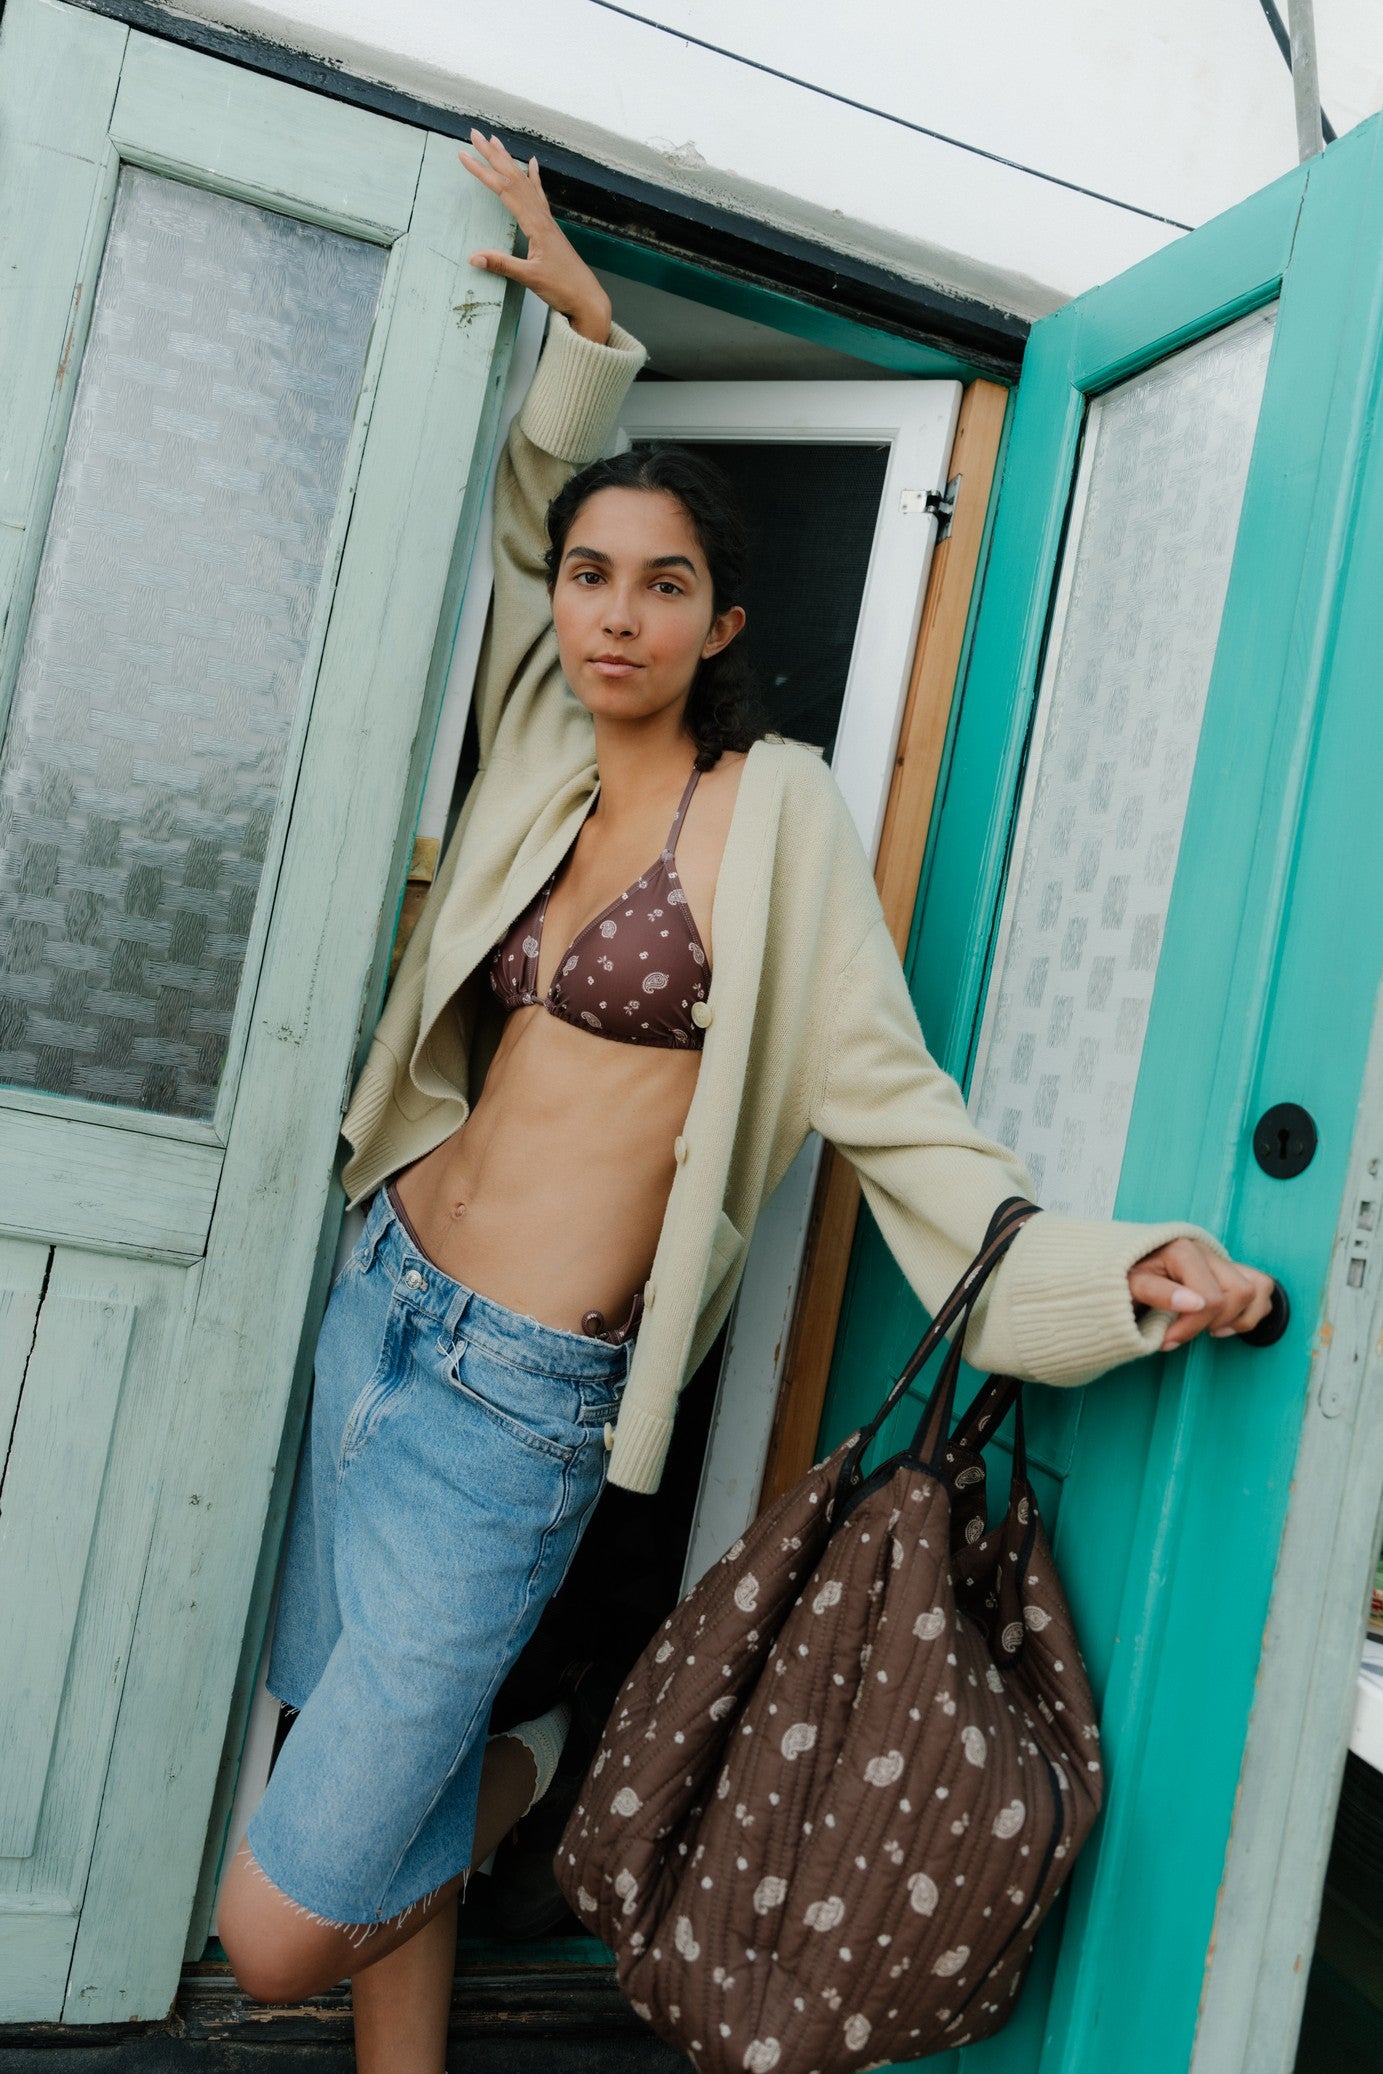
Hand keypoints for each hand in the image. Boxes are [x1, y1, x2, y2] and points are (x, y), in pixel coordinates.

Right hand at [457, 130, 612, 343]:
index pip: (504, 190)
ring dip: (509, 161)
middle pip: (514, 177)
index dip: (482, 171)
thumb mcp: (530, 279)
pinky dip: (534, 178)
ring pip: (525, 182)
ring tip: (496, 141)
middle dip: (493, 155)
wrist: (587, 299)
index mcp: (536, 224)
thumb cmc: (563, 289)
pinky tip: (533, 164)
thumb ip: (502, 265)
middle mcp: (542, 217)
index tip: (464, 155)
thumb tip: (473, 256)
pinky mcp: (550, 228)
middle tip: (475, 133)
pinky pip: (539, 195)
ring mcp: (547, 221)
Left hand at [1128, 1237, 1276, 1350]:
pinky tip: (1224, 1322)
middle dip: (1212, 1323)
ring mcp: (1221, 1259)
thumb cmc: (1125, 1277)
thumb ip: (1159, 1293)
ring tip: (1208, 1328)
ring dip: (1238, 1317)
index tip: (1166, 1341)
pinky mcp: (1230, 1269)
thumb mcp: (1131, 1285)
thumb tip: (1195, 1304)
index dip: (1189, 1328)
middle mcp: (1208, 1251)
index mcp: (1183, 1250)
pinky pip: (1262, 1286)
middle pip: (1239, 1293)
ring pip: (1257, 1289)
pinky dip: (1251, 1310)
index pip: (1209, 1298)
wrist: (1122, 1267)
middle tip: (1180, 1332)